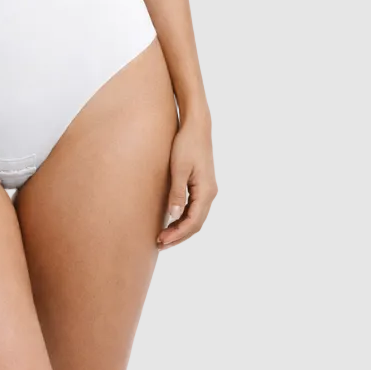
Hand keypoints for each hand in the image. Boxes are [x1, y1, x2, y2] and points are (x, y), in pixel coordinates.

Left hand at [158, 115, 216, 249]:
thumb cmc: (186, 144)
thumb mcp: (178, 168)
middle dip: (179, 236)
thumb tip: (174, 216)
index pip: (193, 222)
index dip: (178, 234)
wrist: (197, 126)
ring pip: (196, 217)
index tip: (162, 241)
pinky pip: (195, 208)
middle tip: (160, 243)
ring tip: (164, 236)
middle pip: (196, 223)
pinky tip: (171, 220)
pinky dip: (184, 218)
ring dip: (181, 228)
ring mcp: (207, 189)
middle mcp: (210, 193)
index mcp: (206, 191)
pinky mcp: (202, 184)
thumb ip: (177, 193)